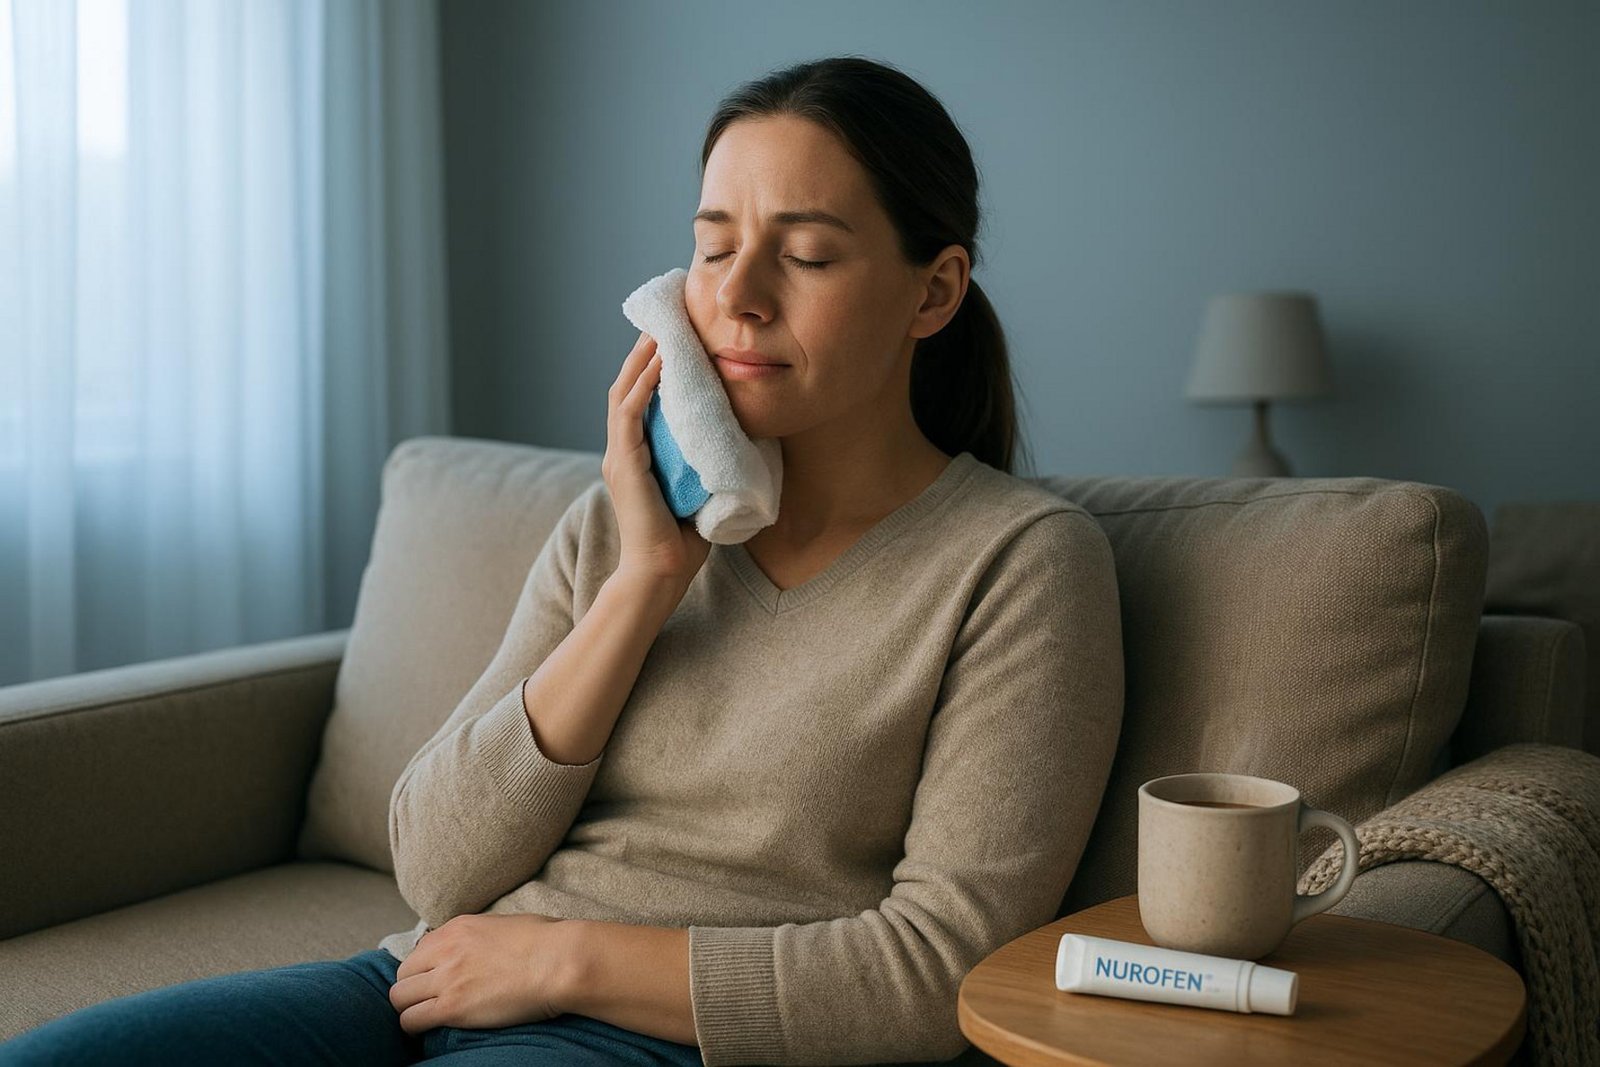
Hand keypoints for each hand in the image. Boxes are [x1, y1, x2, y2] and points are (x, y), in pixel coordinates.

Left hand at [388, 913, 576, 1035]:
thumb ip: (482, 936)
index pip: (419, 949)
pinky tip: (430, 1030)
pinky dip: (415, 1027)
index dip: (425, 969)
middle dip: (413, 989)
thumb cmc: (548, 942)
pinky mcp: (452, 1006)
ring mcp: (447, 978)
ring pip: (399, 998)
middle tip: (429, 1002)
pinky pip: (411, 1020)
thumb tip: (482, 948)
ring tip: (428, 1018)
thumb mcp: (506, 925)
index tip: (436, 981)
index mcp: (459, 927)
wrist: (560, 961)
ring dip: (411, 1009)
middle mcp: (446, 949)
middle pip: (403, 974)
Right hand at [604, 331, 711, 589]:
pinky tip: (658, 363)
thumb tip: (747, 439)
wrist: (661, 574)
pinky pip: (629, 414)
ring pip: (624, 392)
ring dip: (642, 359)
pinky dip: (643, 386)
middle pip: (628, 386)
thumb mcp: (700, 488)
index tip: (675, 338)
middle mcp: (623, 449)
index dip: (654, 367)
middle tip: (666, 319)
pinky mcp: (623, 464)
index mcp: (638, 454)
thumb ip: (709, 462)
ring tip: (661, 330)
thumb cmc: (685, 540)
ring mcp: (619, 455)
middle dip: (645, 351)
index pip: (641, 398)